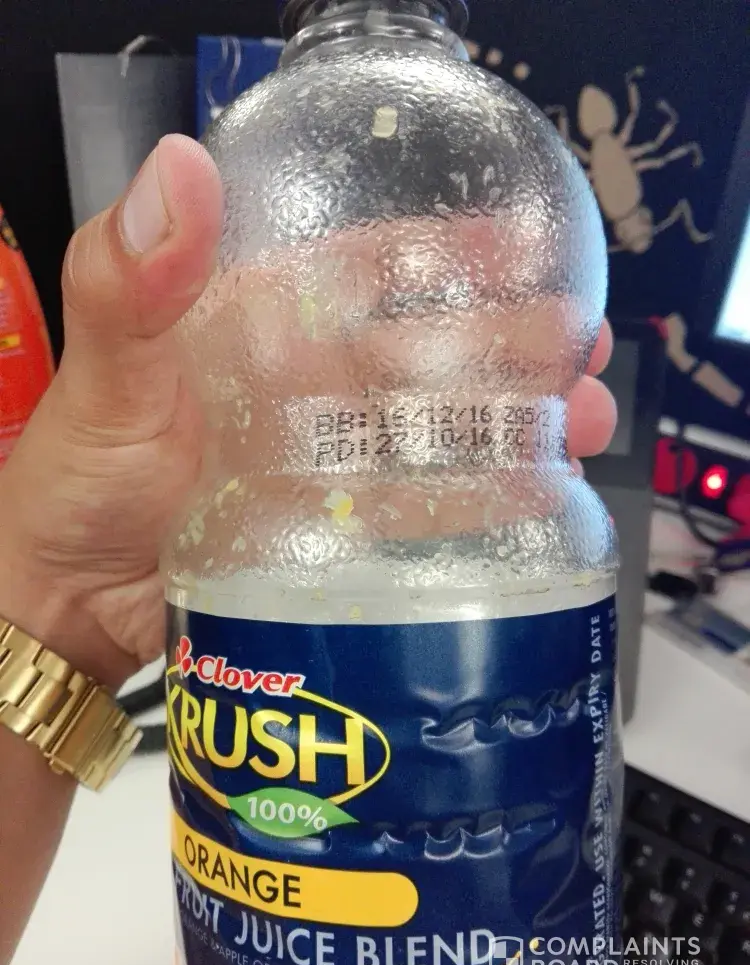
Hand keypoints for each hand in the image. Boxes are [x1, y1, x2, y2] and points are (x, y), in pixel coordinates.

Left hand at [0, 135, 614, 689]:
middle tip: (582, 347)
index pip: (367, 266)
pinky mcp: (338, 526)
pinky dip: (480, 498)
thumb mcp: (107, 374)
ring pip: (438, 426)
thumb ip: (132, 282)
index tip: (526, 245)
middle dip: (510, 343)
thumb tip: (179, 170)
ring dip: (516, 420)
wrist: (69, 600)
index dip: (448, 251)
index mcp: (262, 324)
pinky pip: (419, 505)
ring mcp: (328, 458)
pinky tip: (540, 492)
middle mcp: (308, 385)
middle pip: (426, 350)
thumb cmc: (77, 479)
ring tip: (587, 420)